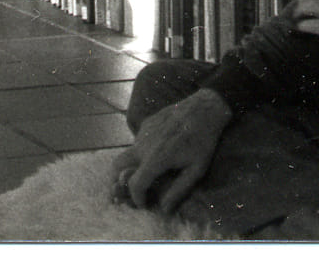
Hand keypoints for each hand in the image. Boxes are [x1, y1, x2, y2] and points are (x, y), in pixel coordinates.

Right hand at [110, 88, 231, 213]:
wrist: (204, 108)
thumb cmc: (203, 141)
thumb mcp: (196, 170)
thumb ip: (178, 190)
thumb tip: (165, 209)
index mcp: (156, 159)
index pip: (135, 184)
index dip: (136, 198)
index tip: (142, 204)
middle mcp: (143, 145)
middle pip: (117, 166)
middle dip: (114, 180)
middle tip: (119, 192)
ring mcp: (143, 132)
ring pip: (128, 153)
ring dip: (129, 167)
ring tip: (138, 176)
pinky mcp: (146, 124)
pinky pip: (138, 142)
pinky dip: (140, 153)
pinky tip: (155, 155)